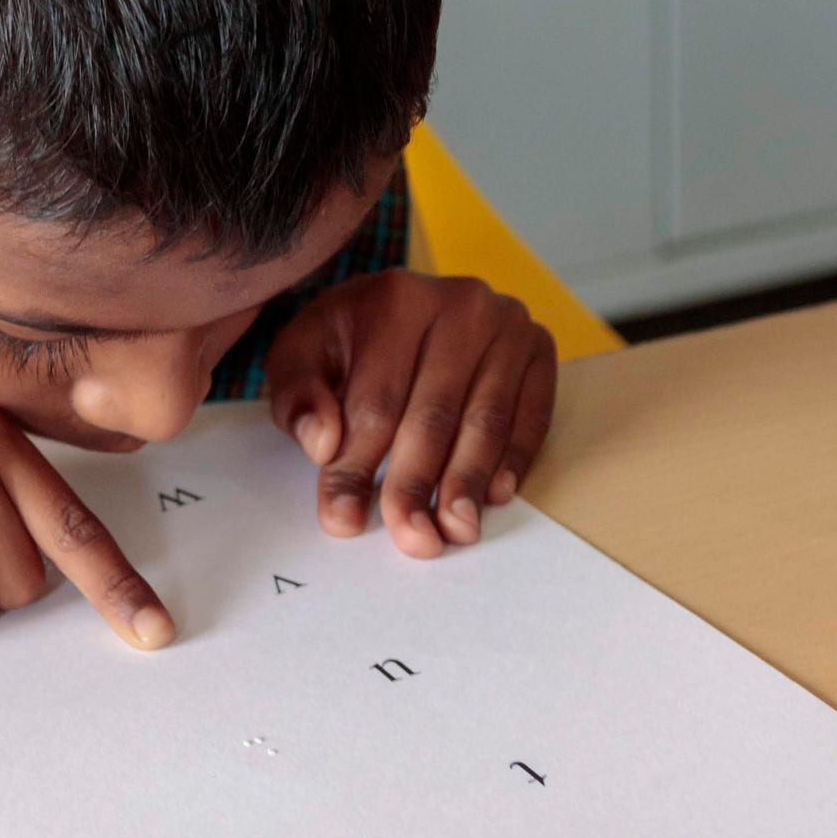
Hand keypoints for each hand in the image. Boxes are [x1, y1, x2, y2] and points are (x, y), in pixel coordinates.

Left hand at [265, 272, 556, 555]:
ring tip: (454, 529)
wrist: (396, 304)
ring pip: (485, 420)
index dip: (356, 466)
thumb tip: (322, 444)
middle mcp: (460, 305)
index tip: (343, 517)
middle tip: (412, 537)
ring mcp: (506, 326)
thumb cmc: (348, 338)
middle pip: (433, 414)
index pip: (375, 401)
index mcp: (395, 300)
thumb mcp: (301, 355)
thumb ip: (298, 397)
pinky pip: (532, 414)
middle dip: (416, 485)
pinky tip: (494, 495)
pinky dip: (514, 459)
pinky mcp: (539, 349)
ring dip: (468, 482)